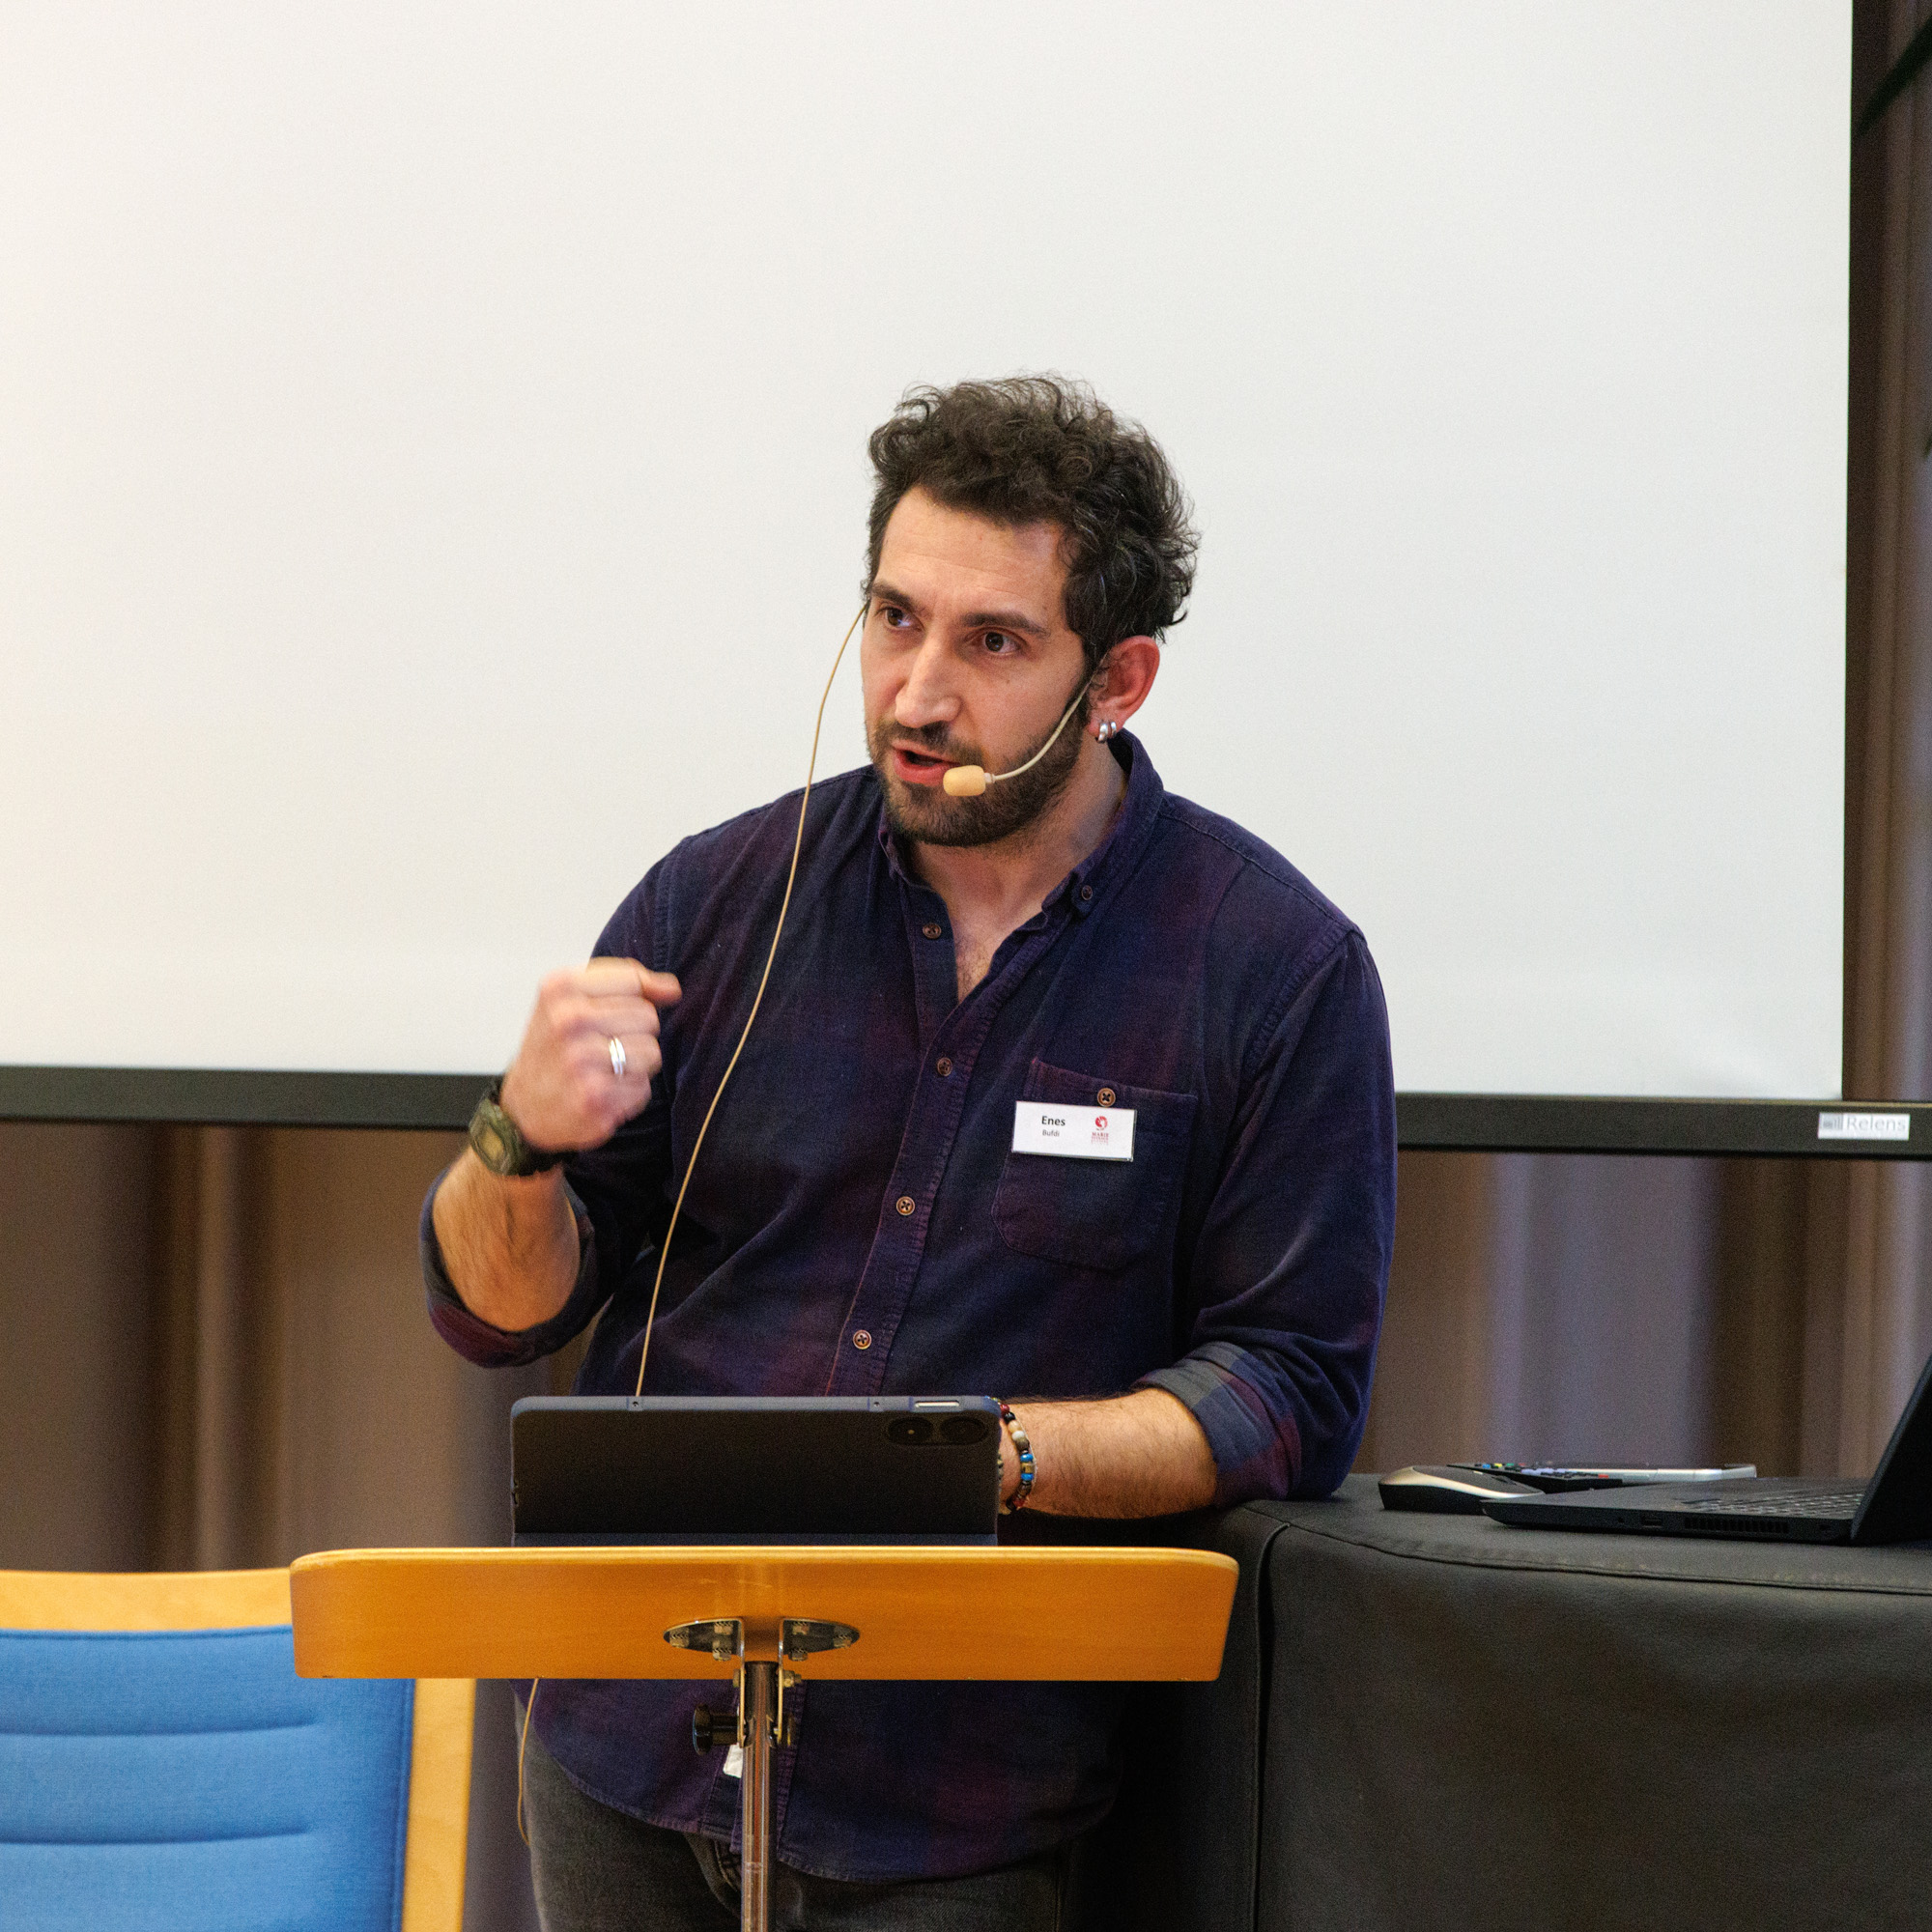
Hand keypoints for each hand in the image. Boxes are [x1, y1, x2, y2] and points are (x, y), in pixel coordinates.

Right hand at [497, 958, 681, 1154]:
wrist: (523, 1107)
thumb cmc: (555, 1046)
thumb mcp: (573, 999)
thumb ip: (627, 983)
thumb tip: (672, 989)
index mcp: (560, 988)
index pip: (633, 981)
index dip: (633, 999)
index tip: (611, 1013)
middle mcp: (567, 1021)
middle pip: (648, 1017)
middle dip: (634, 1033)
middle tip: (601, 1046)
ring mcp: (580, 1062)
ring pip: (652, 1052)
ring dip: (635, 1064)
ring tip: (603, 1069)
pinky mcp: (595, 1099)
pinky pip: (643, 1087)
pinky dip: (628, 1092)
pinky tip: (601, 1092)